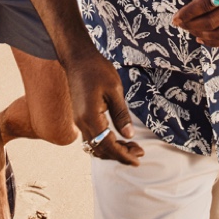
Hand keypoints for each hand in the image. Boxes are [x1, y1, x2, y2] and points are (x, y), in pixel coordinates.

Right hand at [68, 49, 143, 165]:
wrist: (78, 59)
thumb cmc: (98, 70)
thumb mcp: (115, 90)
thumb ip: (121, 115)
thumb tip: (129, 136)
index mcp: (90, 117)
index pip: (108, 145)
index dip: (123, 155)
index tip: (138, 160)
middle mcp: (82, 123)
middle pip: (101, 149)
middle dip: (120, 155)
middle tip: (140, 153)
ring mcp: (79, 121)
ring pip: (95, 145)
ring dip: (112, 150)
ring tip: (131, 147)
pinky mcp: (80, 117)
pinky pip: (92, 137)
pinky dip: (105, 142)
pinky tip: (118, 138)